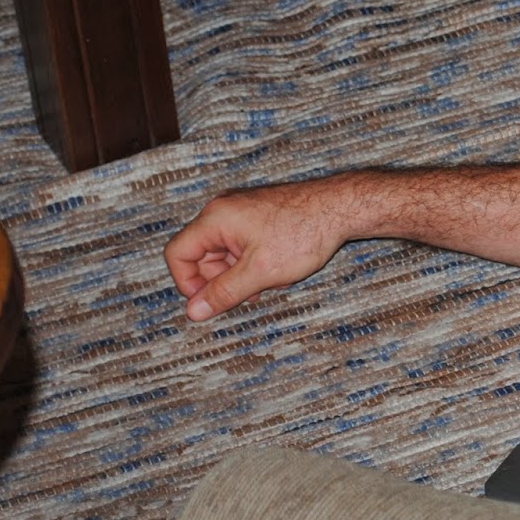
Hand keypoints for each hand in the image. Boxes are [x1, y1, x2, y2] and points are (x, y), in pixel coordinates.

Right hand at [164, 181, 348, 320]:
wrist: (341, 208)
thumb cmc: (304, 234)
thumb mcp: (260, 273)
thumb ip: (224, 293)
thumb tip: (194, 312)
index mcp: (215, 219)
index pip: (178, 254)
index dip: (188, 283)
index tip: (210, 302)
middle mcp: (223, 210)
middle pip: (202, 255)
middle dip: (223, 280)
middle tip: (253, 293)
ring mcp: (242, 211)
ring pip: (226, 253)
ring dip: (243, 274)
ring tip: (273, 280)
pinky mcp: (259, 215)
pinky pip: (244, 245)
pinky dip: (256, 262)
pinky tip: (280, 269)